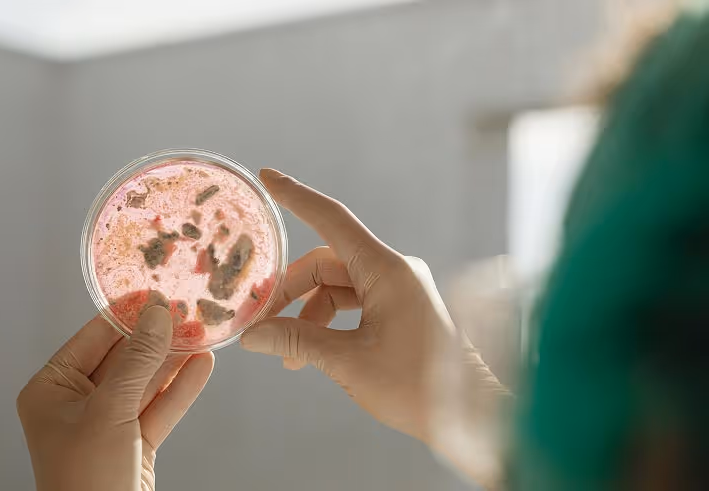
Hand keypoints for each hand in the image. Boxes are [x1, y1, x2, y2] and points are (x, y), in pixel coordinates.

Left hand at [18, 303, 214, 490]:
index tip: (154, 292)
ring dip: (174, 360)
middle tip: (186, 311)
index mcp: (52, 390)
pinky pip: (160, 407)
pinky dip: (181, 388)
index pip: (93, 339)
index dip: (126, 315)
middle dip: (157, 337)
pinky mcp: (134, 443)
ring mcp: (107, 423)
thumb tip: (156, 316)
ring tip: (202, 332)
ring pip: (146, 381)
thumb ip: (137, 361)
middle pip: (124, 358)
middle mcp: (77, 403)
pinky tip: (202, 366)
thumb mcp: (110, 410)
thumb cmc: (85, 481)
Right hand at [241, 169, 510, 488]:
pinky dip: (327, 322)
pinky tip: (309, 354)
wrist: (470, 412)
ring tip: (285, 353)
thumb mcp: (348, 363)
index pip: (331, 220)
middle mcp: (394, 270)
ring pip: (336, 285)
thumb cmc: (419, 387)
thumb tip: (253, 335)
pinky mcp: (399, 307)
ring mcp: (398, 288)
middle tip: (259, 321)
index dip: (295, 197)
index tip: (267, 178)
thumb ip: (298, 342)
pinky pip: (352, 301)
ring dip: (306, 313)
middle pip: (326, 262)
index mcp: (387, 271)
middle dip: (289, 289)